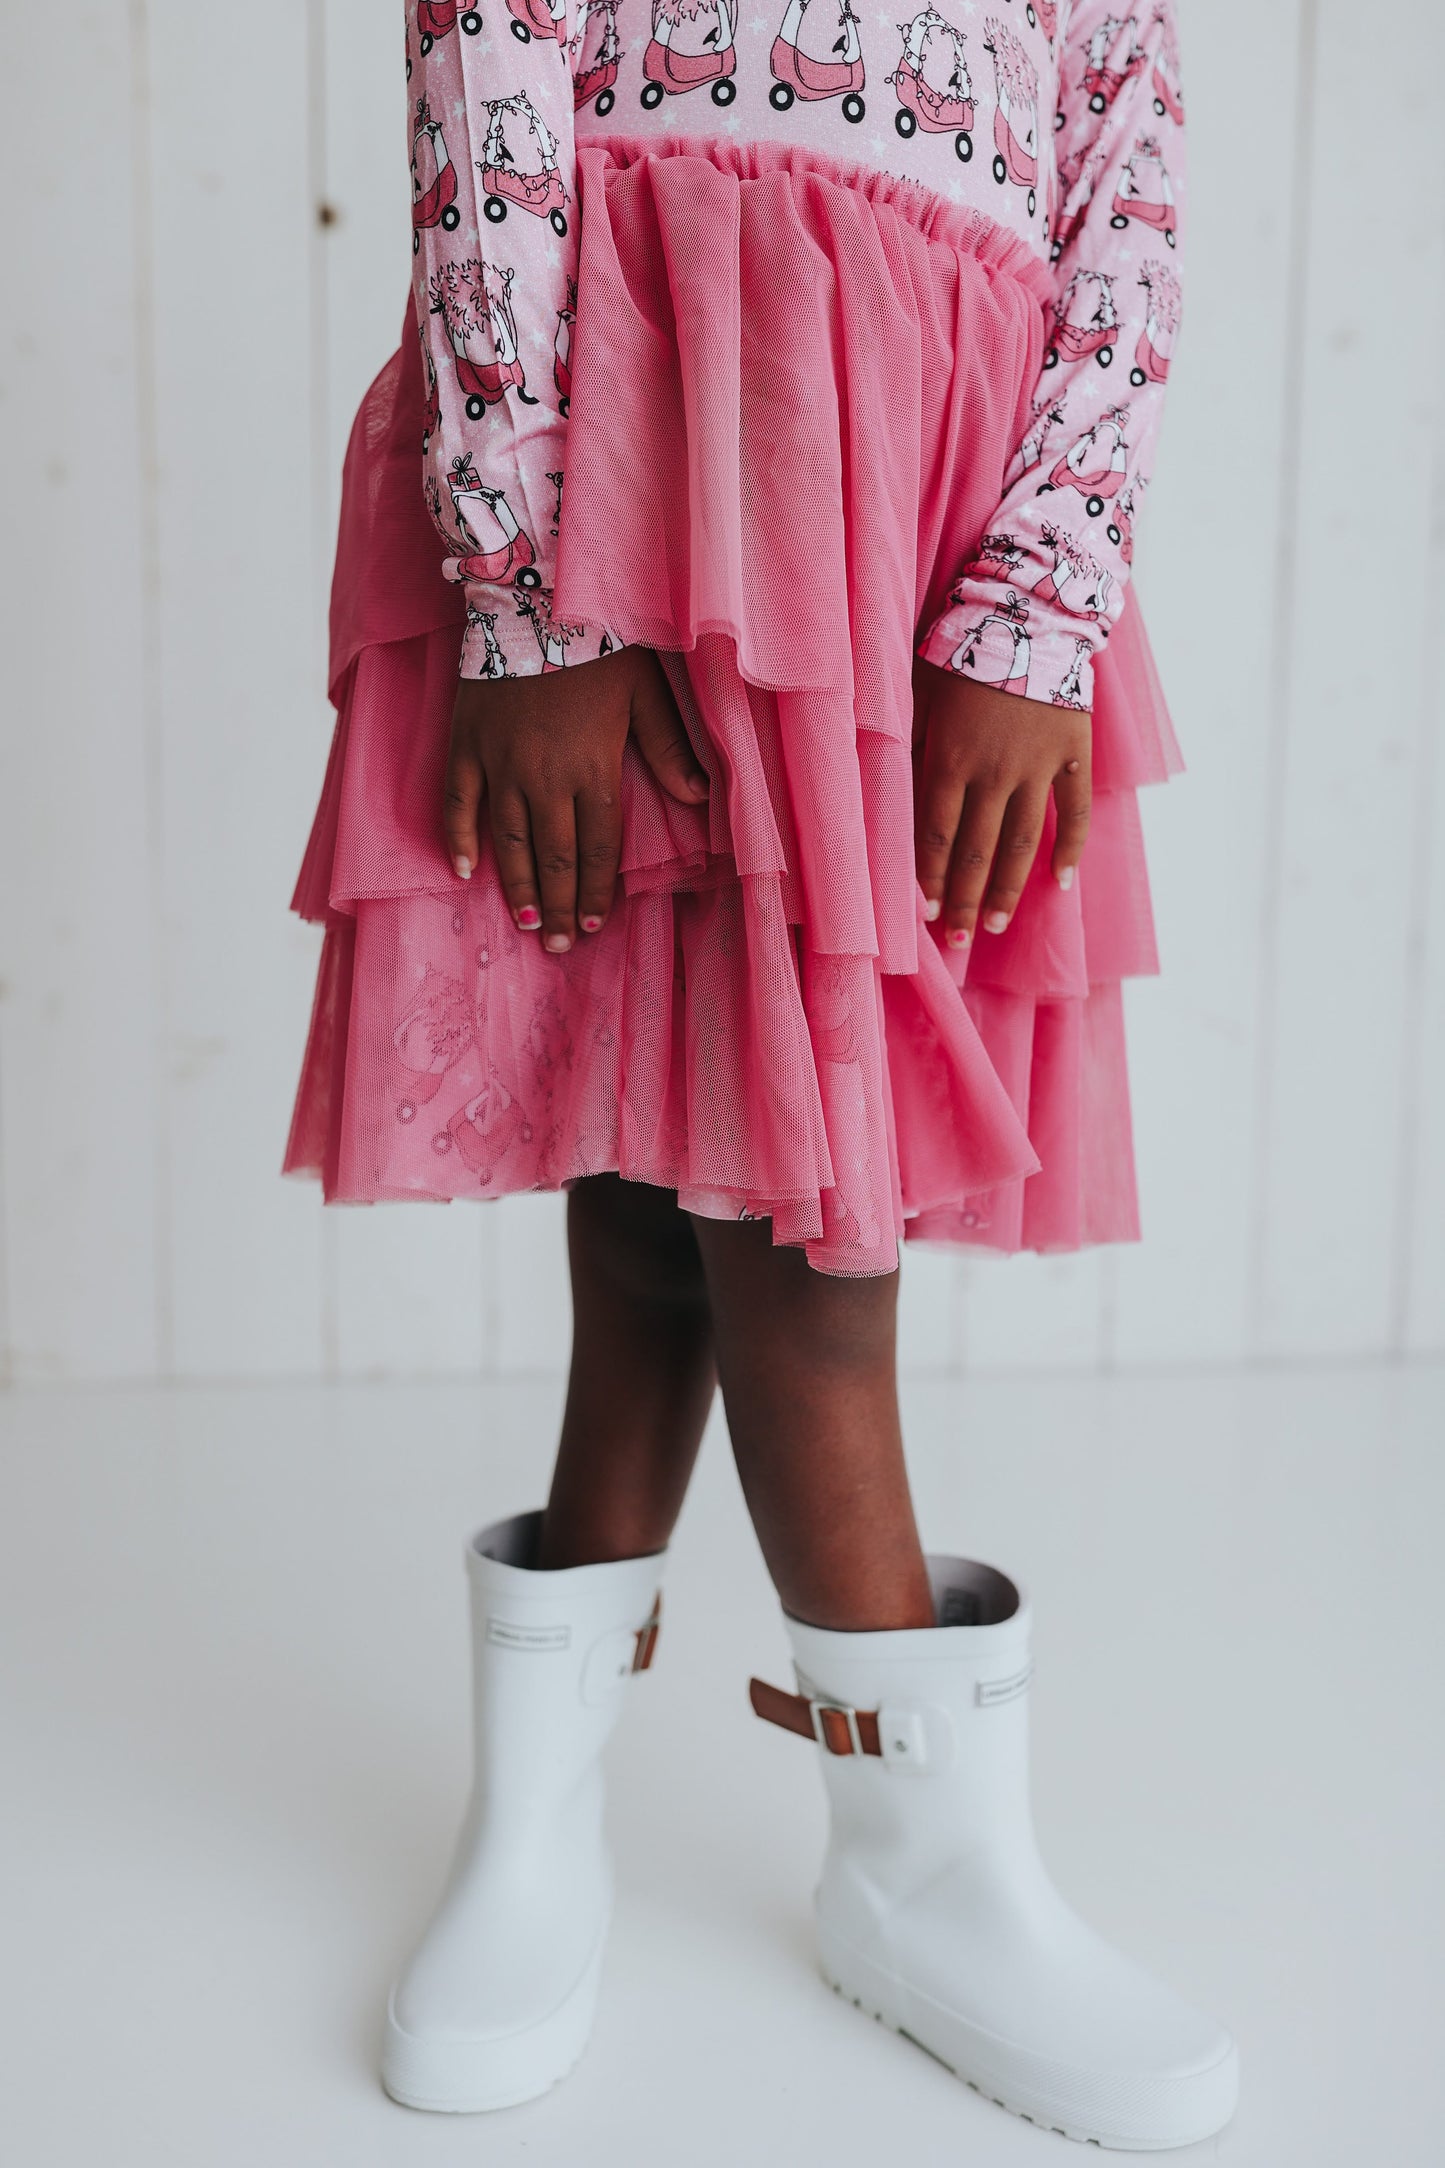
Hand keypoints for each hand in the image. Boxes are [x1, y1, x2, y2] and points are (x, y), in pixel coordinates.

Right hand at [444, 646, 708, 953]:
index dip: (596, 892)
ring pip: (510, 841)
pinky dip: (459, 839)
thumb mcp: (646, 693)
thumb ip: (668, 750)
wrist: (534, 598)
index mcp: (593, 768)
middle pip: (555, 858)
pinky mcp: (467, 745)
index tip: (593, 926)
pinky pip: (459, 803)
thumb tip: (700, 798)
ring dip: (518, 887)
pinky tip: (464, 872)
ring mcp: (501, 764)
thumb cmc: (599, 643)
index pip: (598, 849)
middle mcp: (546, 778)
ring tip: (525, 925)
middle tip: (557, 945)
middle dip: (558, 907)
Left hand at [911, 659, 1090, 947]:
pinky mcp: (1073, 754)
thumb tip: (890, 795)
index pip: (935, 838)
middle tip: (956, 939)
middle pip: (975, 851)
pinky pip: (1073, 811)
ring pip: (1021, 843)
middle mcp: (993, 773)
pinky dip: (1069, 849)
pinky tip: (1059, 883)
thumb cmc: (961, 648)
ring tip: (992, 924)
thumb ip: (907, 744)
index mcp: (950, 759)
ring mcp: (1037, 767)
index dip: (929, 880)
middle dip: (962, 900)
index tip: (924, 915)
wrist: (1030, 610)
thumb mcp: (917, 693)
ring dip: (1005, 888)